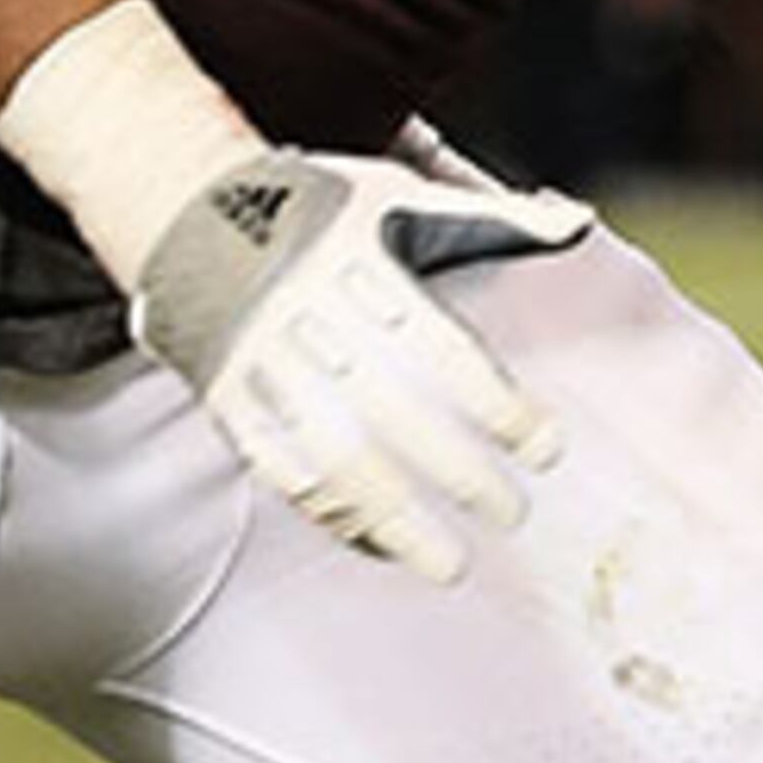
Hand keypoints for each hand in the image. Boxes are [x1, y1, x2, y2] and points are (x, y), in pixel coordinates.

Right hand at [127, 148, 590, 581]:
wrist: (185, 210)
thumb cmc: (318, 210)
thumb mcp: (397, 195)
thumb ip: (489, 217)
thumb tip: (576, 220)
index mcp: (360, 266)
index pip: (440, 348)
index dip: (496, 404)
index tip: (546, 449)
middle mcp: (309, 316)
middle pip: (391, 411)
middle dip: (456, 472)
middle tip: (512, 514)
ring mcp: (262, 364)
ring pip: (334, 457)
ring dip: (395, 520)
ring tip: (452, 566)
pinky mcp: (229, 400)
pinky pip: (282, 472)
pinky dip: (333, 516)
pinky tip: (380, 546)